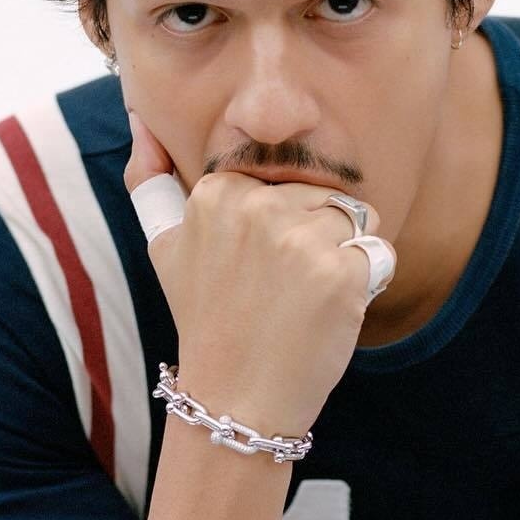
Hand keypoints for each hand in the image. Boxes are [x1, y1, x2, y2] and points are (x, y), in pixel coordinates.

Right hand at [123, 112, 395, 436]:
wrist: (235, 399)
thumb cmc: (209, 320)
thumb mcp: (166, 247)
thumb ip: (151, 180)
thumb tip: (140, 120)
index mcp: (217, 192)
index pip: (284, 181)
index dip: (282, 225)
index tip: (253, 270)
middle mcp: (256, 208)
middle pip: (323, 197)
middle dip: (314, 240)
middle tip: (279, 293)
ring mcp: (299, 240)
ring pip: (354, 221)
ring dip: (343, 260)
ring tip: (303, 301)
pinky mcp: (339, 273)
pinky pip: (379, 254)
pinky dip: (366, 285)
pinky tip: (328, 314)